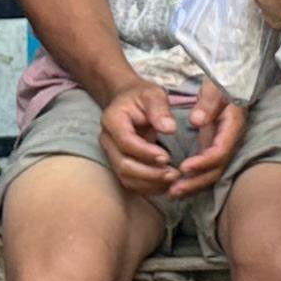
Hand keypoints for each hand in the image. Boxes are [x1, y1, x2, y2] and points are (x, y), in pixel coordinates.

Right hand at [96, 81, 185, 197]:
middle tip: (174, 174)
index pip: (125, 142)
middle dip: (149, 173)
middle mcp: (107, 140)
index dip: (145, 152)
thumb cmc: (141, 96)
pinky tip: (166, 184)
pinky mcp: (119, 164)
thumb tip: (169, 129)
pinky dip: (148, 187)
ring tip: (173, 181)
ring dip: (150, 183)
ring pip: (125, 177)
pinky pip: (130, 182)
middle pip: (123, 165)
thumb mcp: (153, 94)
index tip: (167, 157)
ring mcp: (111, 154)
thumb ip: (160, 109)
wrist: (128, 101)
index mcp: (112, 120)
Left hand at [167, 88, 245, 198]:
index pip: (220, 151)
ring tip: (171, 193)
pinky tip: (174, 187)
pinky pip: (204, 170)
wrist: (230, 85)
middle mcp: (229, 142)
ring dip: (192, 186)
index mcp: (232, 127)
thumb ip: (208, 103)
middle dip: (196, 182)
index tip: (184, 167)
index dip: (203, 162)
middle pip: (216, 170)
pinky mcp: (213, 150)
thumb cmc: (222, 84)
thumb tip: (197, 121)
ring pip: (211, 174)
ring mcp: (222, 148)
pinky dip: (191, 180)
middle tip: (174, 189)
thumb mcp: (215, 88)